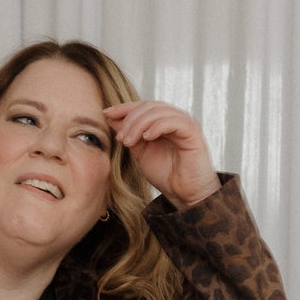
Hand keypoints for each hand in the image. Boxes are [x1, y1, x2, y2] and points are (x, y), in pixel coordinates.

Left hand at [99, 99, 220, 209]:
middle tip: (120, 138)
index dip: (124, 107)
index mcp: (164, 121)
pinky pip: (173, 121)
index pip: (143, 106)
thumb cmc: (166, 174)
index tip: (106, 113)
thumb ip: (130, 135)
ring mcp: (185, 123)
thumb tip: (112, 118)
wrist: (184, 194)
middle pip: (149, 106)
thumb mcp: (141, 152)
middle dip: (130, 119)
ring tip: (129, 141)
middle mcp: (175, 118)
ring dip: (139, 124)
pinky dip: (157, 127)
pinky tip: (146, 138)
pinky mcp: (193, 132)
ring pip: (159, 111)